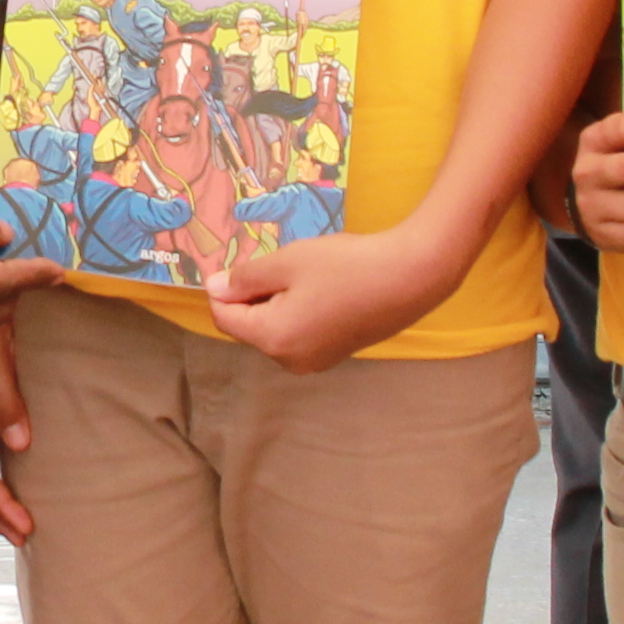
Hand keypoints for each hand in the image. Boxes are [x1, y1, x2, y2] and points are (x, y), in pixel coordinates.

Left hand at [207, 223, 455, 372]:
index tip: (244, 260)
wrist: (409, 278)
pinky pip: (299, 333)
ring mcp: (314, 362)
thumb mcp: (287, 262)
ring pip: (275, 329)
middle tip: (282, 263)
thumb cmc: (345, 266)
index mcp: (272, 339)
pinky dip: (299, 311)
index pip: (225, 318)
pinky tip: (322, 287)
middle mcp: (289, 361)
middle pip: (250, 326)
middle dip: (255, 295)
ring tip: (306, 274)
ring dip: (278, 301)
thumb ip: (245, 278)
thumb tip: (214, 289)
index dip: (225, 288)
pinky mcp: (334, 355)